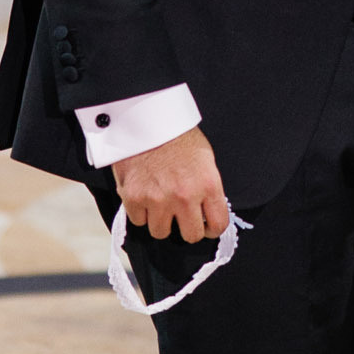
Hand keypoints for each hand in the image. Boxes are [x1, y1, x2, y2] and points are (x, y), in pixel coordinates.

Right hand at [114, 125, 229, 242]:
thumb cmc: (177, 135)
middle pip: (190, 236)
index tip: (206, 226)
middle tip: (181, 217)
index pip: (218, 225)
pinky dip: (140, 211)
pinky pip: (138, 221)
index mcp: (207, 184)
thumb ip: (207, 187)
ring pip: (160, 232)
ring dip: (160, 221)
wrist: (146, 117)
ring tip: (160, 203)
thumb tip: (208, 211)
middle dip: (186, 227)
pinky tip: (144, 195)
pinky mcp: (134, 198)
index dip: (212, 229)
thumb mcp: (205, 158)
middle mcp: (185, 196)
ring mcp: (158, 199)